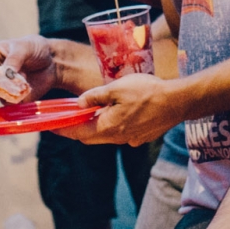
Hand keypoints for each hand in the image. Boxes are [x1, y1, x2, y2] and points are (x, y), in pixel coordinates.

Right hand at [0, 36, 59, 102]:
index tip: (0, 68)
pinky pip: (6, 103)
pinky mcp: (10, 97)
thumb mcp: (25, 47)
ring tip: (24, 78)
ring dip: (8, 88)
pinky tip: (26, 87)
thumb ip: (14, 59)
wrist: (52, 62)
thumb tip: (4, 75)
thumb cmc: (36, 48)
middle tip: (12, 77)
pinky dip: (16, 97)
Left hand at [59, 73, 183, 145]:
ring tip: (93, 111)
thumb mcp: (117, 88)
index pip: (79, 133)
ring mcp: (131, 140)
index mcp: (109, 127)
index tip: (51, 126)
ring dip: (97, 125)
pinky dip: (113, 125)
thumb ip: (95, 96)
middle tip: (69, 117)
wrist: (178, 101)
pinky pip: (121, 133)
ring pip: (106, 135)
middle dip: (78, 128)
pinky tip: (118, 112)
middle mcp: (118, 138)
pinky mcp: (142, 137)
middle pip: (91, 137)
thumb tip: (79, 103)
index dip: (63, 129)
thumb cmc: (147, 92)